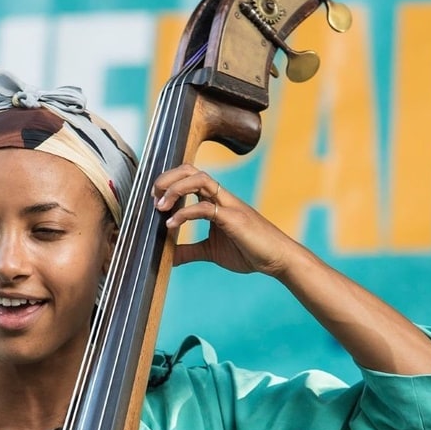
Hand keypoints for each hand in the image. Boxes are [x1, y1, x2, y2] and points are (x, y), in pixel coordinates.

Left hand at [152, 164, 296, 275]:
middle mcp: (221, 196)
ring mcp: (228, 204)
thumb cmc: (249, 252)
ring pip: (198, 179)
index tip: (155, 200)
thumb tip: (166, 258)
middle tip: (152, 198)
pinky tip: (172, 225)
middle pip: (190, 170)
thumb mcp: (210, 252)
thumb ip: (188, 251)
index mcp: (215, 200)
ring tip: (160, 206)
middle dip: (167, 178)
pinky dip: (184, 214)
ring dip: (174, 189)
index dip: (169, 182)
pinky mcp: (233, 218)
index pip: (189, 177)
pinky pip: (205, 207)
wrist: (278, 259)